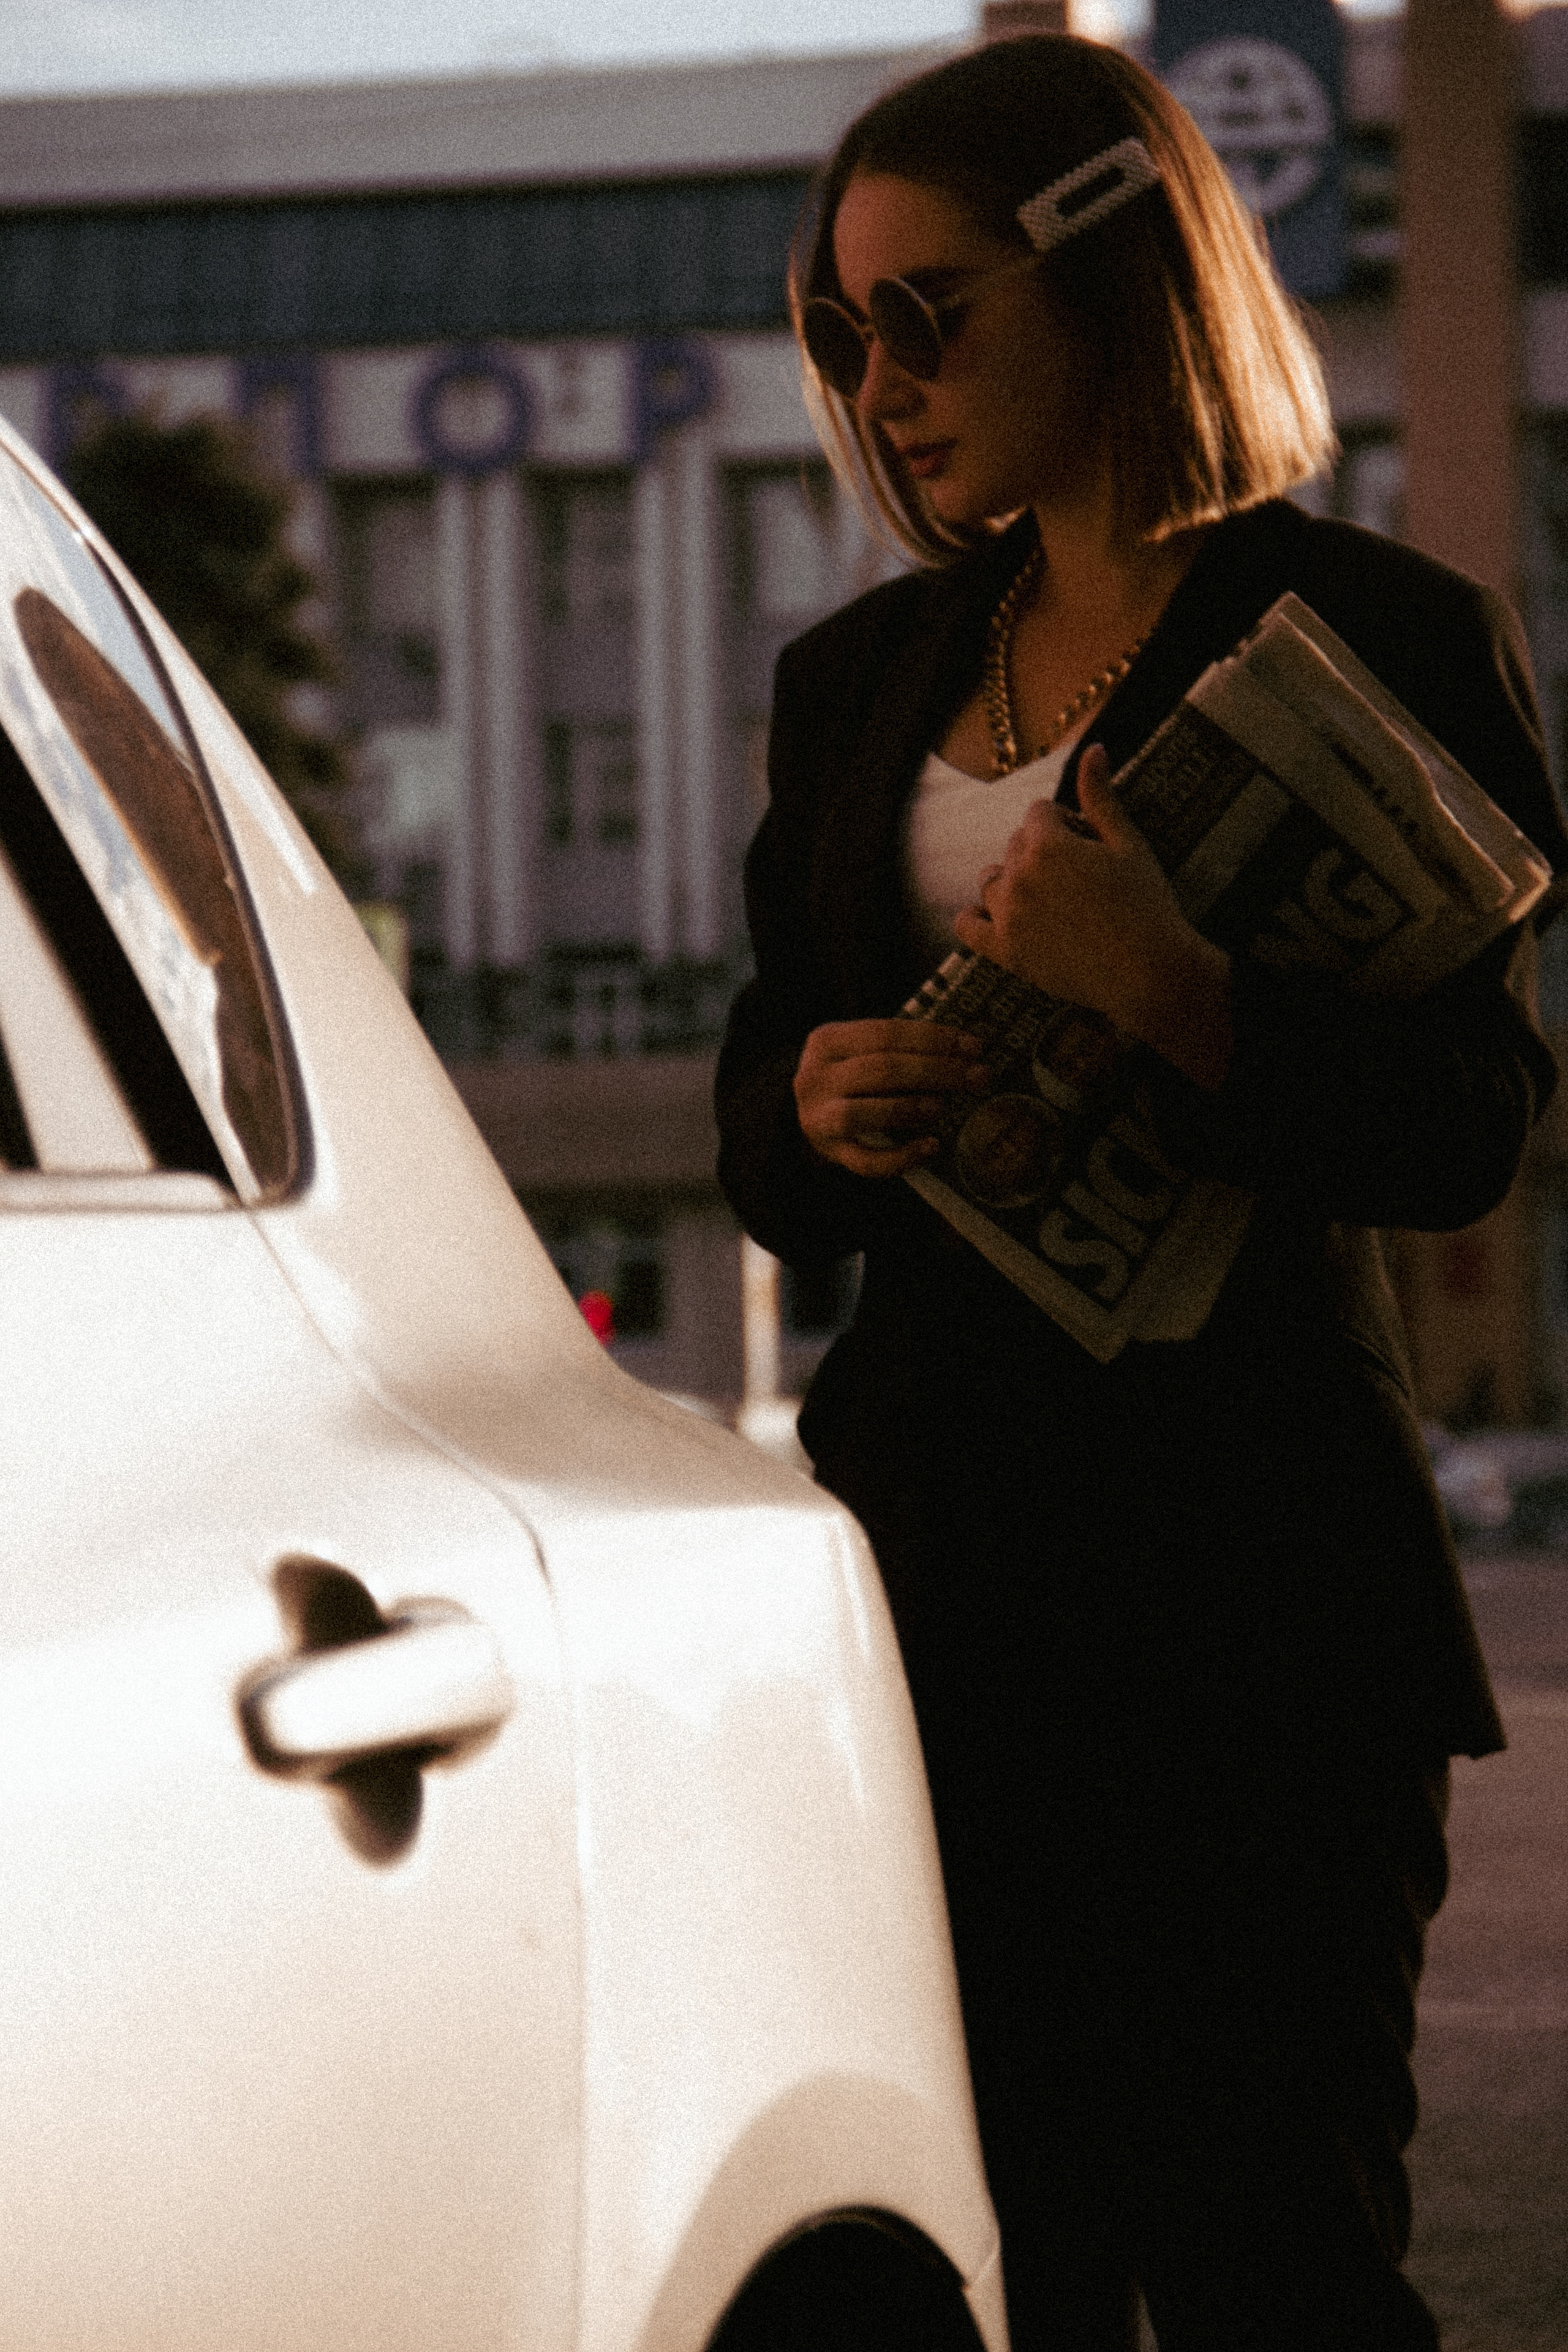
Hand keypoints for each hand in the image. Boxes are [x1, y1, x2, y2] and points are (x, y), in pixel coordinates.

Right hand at [794, 1019, 986, 1176]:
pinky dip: (901, 1156)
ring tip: (943, 1106)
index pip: (886, 1033)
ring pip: (863, 1113)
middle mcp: (817, 1078)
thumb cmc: (847, 1078)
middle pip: (881, 1069)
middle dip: (936, 1071)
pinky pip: (866, 1161)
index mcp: (828, 1041)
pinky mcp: (831, 1152)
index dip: (934, 1039)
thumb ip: (897, 1048)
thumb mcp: (858, 1051)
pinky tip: (931, 1147)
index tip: (973, 1047)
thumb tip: (964, 1053)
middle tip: (977, 1077)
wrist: (802, 1113)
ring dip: (909, 1108)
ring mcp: (819, 1118)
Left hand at [951, 745, 1233, 1088]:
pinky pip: (967, 926)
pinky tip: (992, 914)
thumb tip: (1092, 748)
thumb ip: (1100, 797)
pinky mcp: (1005, 952)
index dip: (1065, 823)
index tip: (1087, 843)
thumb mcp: (1128, 843)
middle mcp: (1018, 877)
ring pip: (992, 881)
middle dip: (1042, 851)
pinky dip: (974, 916)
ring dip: (1013, 880)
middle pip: (1015, 845)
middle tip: (1079, 877)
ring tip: (1048, 897)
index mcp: (1046, 844)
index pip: (1038, 812)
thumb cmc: (1146, 904)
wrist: (1148, 972)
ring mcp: (1007, 916)